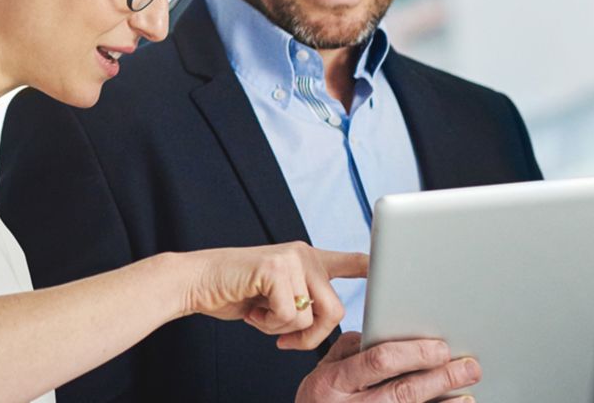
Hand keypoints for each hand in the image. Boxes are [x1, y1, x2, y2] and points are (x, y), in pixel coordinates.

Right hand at [181, 241, 367, 349]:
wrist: (199, 282)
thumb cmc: (237, 294)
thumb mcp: (279, 296)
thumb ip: (305, 300)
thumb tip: (328, 320)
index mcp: (309, 259)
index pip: (351, 260)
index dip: (374, 267)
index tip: (394, 268)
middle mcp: (305, 254)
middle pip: (335, 309)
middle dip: (312, 335)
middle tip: (284, 338)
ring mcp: (292, 258)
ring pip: (312, 315)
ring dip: (285, 329)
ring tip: (262, 315)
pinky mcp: (276, 268)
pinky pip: (290, 316)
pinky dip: (269, 325)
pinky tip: (253, 310)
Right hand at [296, 332, 480, 402]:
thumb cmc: (318, 398)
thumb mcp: (324, 369)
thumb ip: (352, 349)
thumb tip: (389, 332)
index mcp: (333, 381)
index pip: (378, 361)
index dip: (413, 354)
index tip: (441, 347)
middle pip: (402, 392)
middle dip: (440, 378)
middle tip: (468, 367)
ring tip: (467, 392)